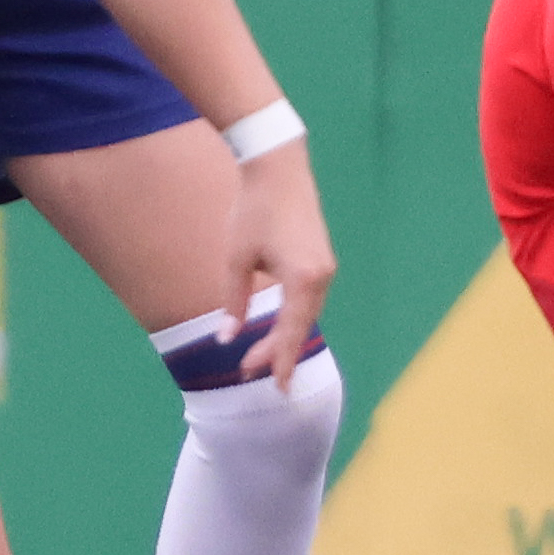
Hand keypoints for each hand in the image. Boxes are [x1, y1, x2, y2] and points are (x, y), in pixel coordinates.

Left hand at [222, 137, 338, 378]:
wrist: (278, 167)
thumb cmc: (253, 210)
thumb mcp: (236, 258)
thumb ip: (234, 301)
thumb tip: (227, 338)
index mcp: (303, 278)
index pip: (291, 331)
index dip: (280, 360)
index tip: (275, 388)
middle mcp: (322, 277)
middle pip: (301, 326)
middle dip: (277, 351)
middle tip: (248, 371)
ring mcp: (325, 268)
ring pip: (306, 314)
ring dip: (285, 334)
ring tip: (259, 356)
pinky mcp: (321, 260)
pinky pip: (309, 298)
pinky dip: (294, 316)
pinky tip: (277, 328)